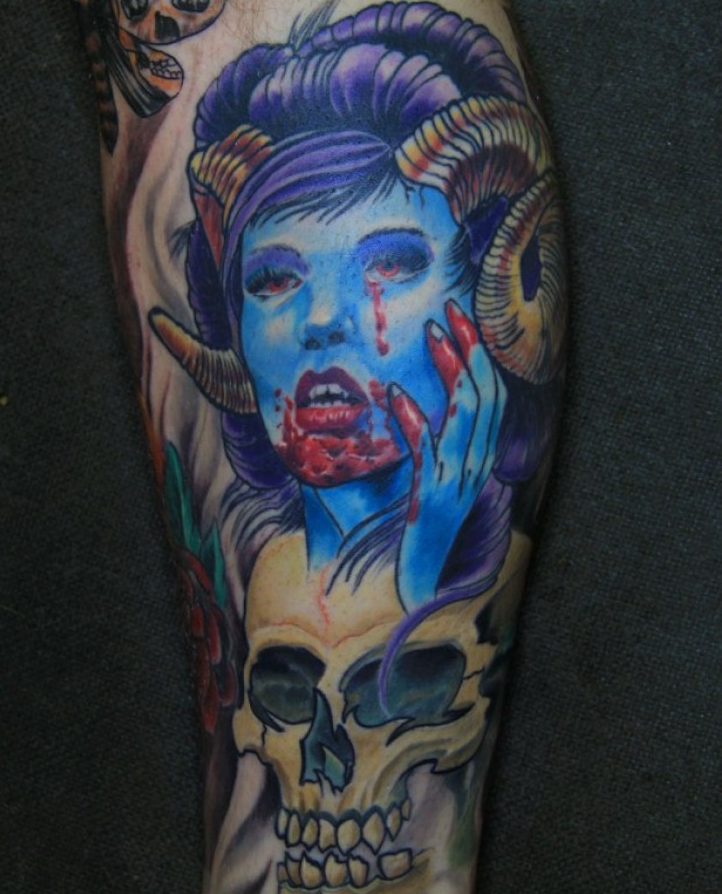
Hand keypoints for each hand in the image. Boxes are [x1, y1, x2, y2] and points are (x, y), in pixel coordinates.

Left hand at [389, 300, 505, 612]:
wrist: (419, 583)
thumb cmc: (422, 523)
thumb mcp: (436, 474)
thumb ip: (436, 437)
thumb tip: (412, 393)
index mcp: (483, 457)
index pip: (494, 394)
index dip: (481, 353)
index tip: (461, 315)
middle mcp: (478, 465)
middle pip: (486, 396)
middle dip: (471, 348)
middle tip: (449, 310)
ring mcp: (457, 482)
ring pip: (467, 416)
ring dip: (450, 370)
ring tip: (431, 334)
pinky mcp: (431, 498)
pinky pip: (428, 452)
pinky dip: (415, 420)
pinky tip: (398, 394)